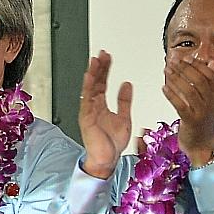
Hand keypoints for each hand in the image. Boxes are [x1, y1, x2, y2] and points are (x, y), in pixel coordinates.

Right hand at [77, 51, 132, 178]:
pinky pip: (86, 100)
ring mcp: (88, 111)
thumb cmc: (112, 144)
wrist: (107, 160)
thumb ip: (125, 101)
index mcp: (102, 106)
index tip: (108, 57)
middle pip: (95, 82)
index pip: (102, 83)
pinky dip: (88, 87)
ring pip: (90, 88)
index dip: (105, 69)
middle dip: (99, 67)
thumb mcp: (125, 118)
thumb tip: (127, 84)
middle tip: (102, 53)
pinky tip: (90, 77)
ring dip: (92, 74)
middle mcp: (93, 106)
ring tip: (95, 60)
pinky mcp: (86, 118)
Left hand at [163, 51, 213, 164]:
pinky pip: (181, 105)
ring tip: (166, 70)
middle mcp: (213, 103)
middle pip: (200, 80)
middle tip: (172, 61)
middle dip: (185, 68)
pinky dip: (172, 95)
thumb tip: (211, 62)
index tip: (185, 57)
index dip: (198, 65)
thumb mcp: (210, 102)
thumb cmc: (203, 123)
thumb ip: (210, 83)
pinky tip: (163, 88)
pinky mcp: (192, 122)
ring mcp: (203, 113)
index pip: (210, 75)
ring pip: (190, 91)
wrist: (203, 148)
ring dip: (176, 79)